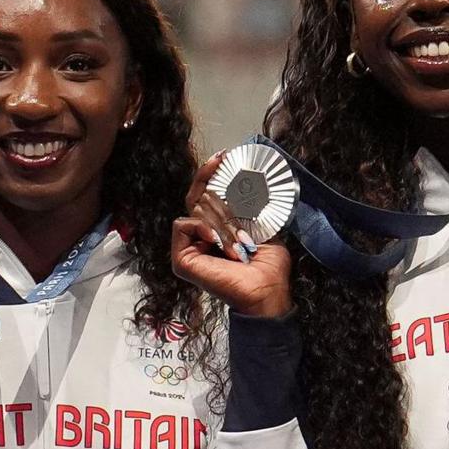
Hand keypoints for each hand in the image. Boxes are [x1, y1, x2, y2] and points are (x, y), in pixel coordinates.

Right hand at [173, 154, 293, 317]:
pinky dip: (204, 228)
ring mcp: (188, 247)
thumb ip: (248, 206)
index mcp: (216, 229)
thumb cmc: (268, 266)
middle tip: (242, 220)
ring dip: (223, 223)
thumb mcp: (262, 227)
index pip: (205, 195)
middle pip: (199, 199)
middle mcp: (199, 236)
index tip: (221, 157)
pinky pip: (183, 224)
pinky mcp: (181, 257)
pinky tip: (218, 241)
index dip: (209, 174)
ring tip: (241, 242)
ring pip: (195, 210)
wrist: (266, 291)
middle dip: (225, 206)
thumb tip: (247, 181)